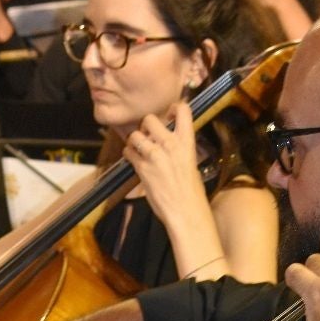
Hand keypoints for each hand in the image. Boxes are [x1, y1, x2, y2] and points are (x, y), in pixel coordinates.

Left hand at [122, 103, 205, 223]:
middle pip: (150, 119)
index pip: (183, 110)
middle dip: (146, 125)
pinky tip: (134, 160)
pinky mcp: (142, 168)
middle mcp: (170, 145)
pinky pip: (128, 152)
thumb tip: (168, 141)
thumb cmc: (191, 194)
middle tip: (148, 135)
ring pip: (135, 135)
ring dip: (134, 141)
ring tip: (139, 149)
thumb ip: (179, 149)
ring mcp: (155, 156)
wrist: (186, 212)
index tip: (169, 113)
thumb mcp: (191, 164)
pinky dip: (128, 155)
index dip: (173, 108)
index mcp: (187, 143)